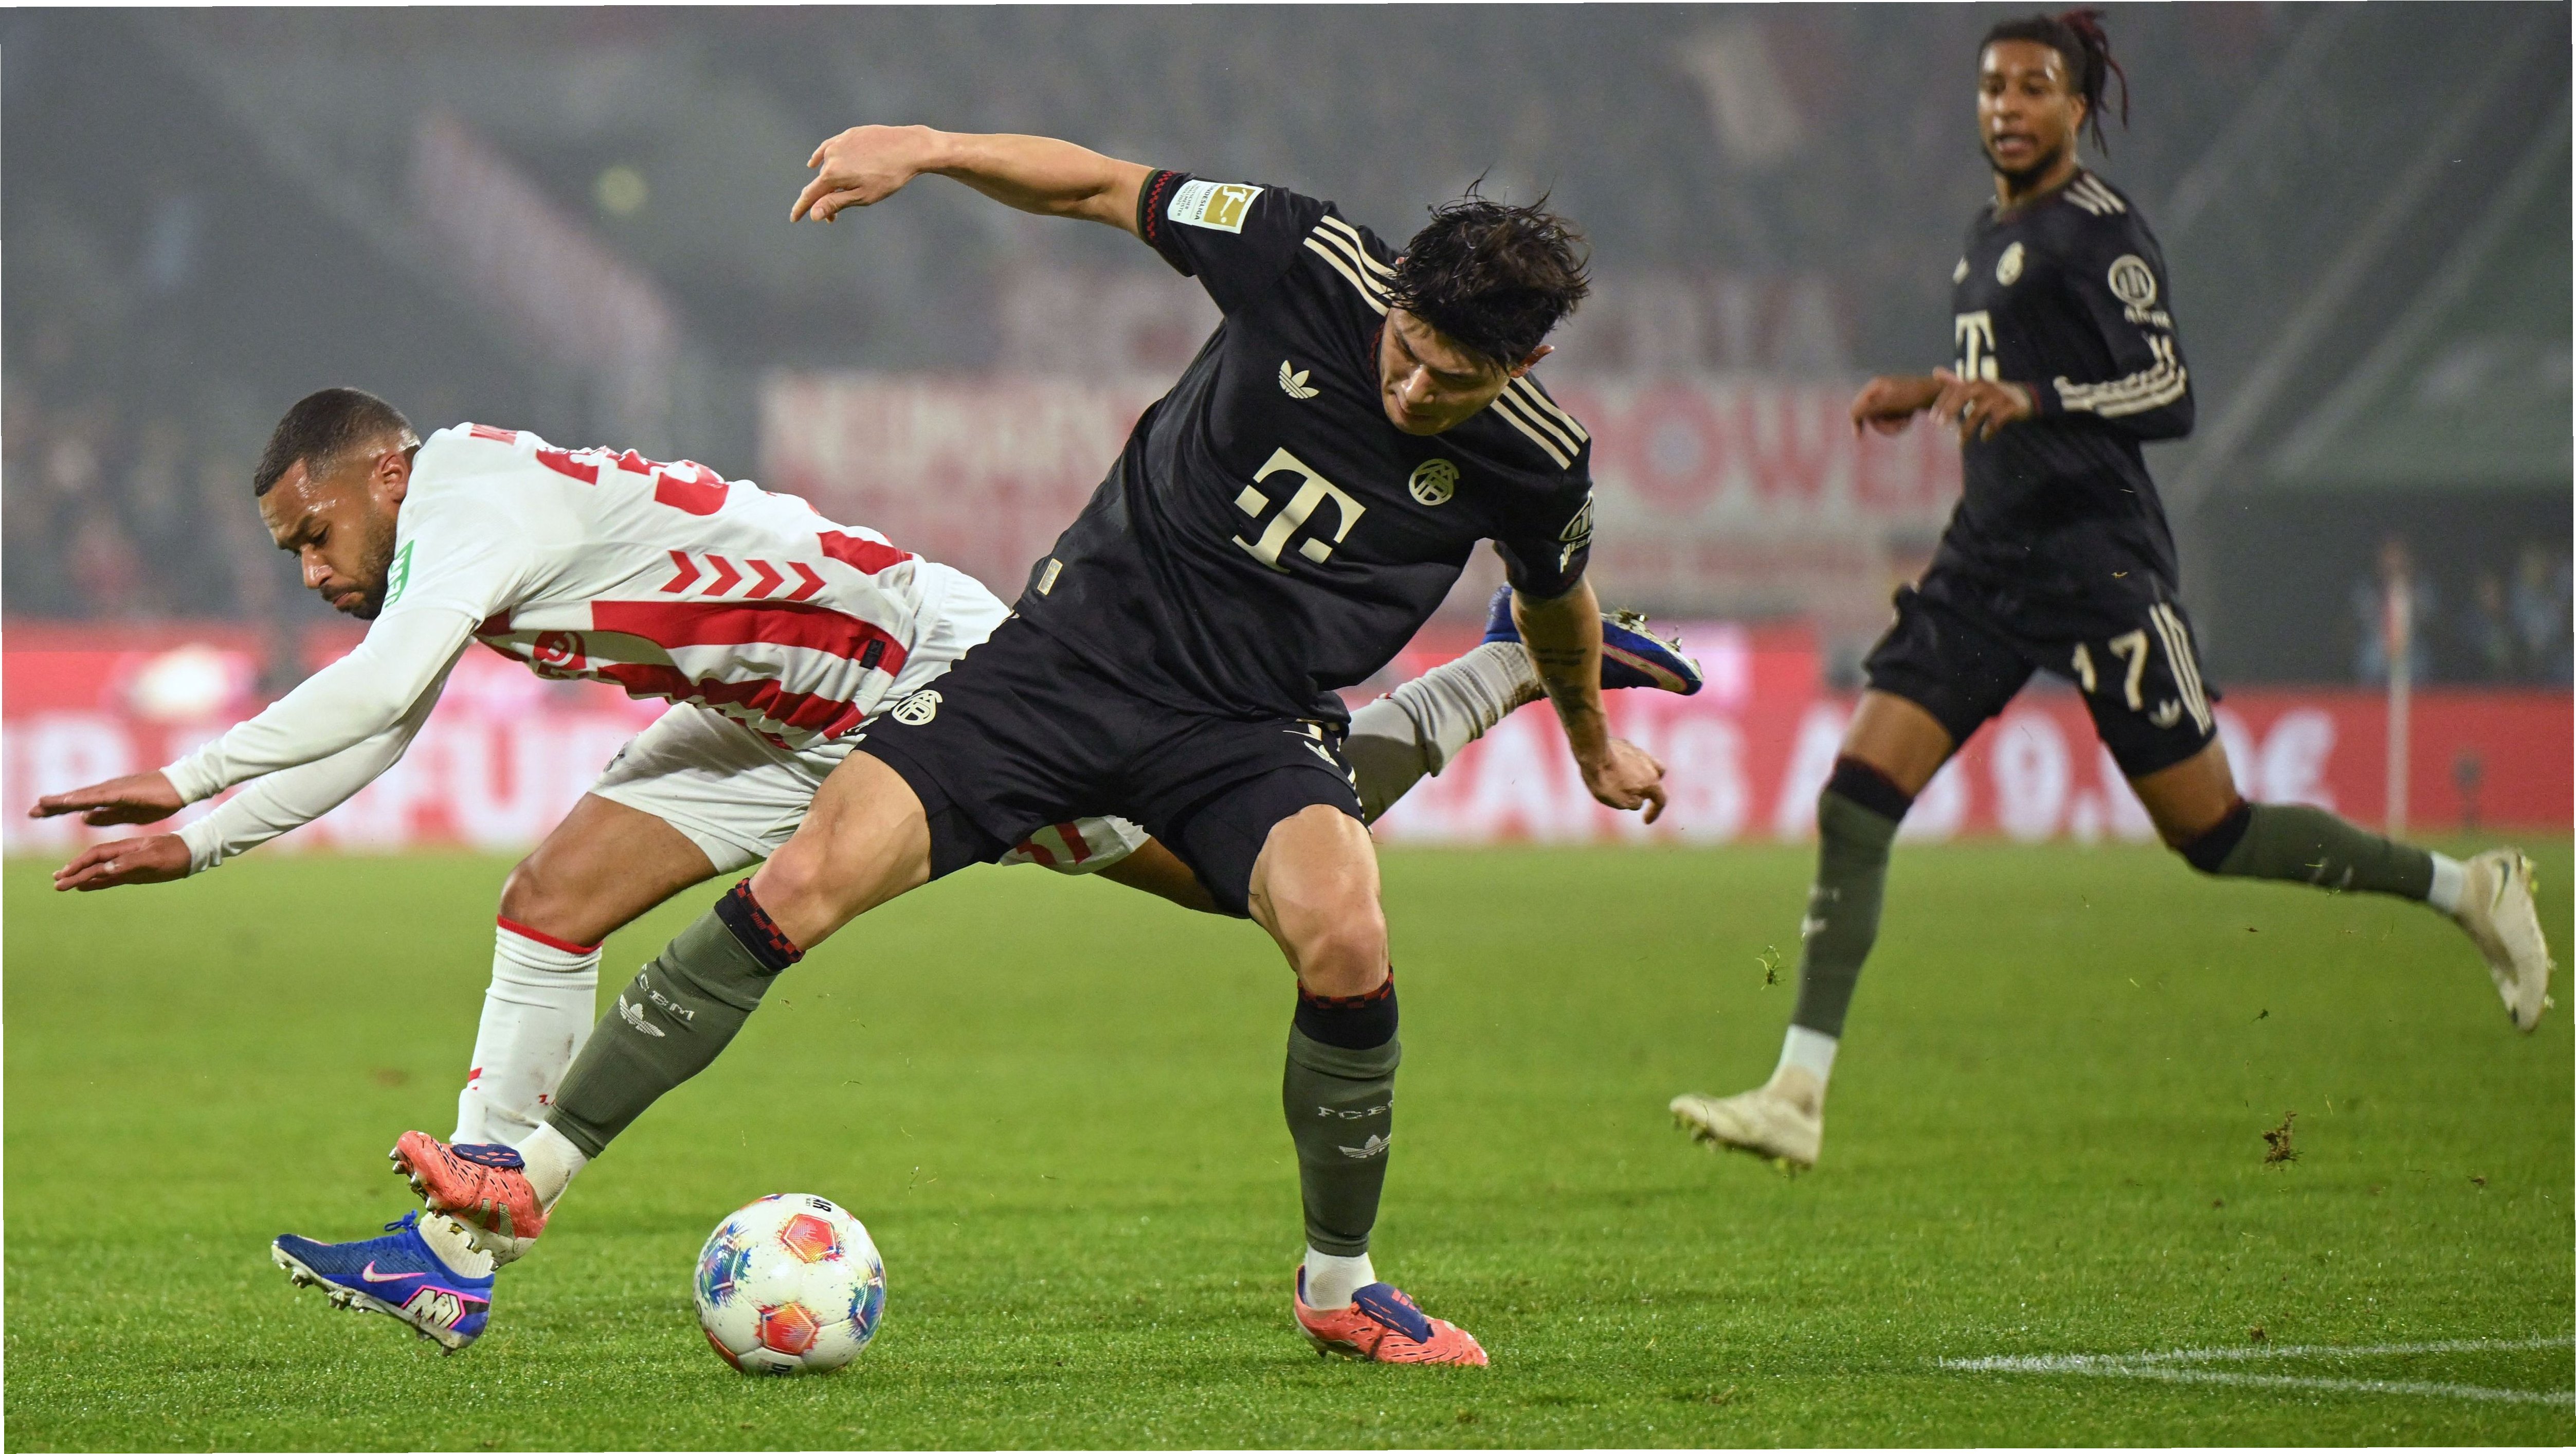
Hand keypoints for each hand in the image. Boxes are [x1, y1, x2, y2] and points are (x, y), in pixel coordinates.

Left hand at [29, 770, 183, 826]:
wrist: (182, 786)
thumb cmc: (159, 799)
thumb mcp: (129, 814)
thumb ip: (107, 816)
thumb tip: (84, 818)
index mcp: (108, 798)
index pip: (78, 804)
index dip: (58, 809)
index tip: (38, 814)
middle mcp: (107, 791)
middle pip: (75, 799)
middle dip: (53, 806)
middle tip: (31, 813)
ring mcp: (115, 789)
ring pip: (83, 796)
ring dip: (62, 801)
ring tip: (42, 805)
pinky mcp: (125, 791)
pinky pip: (100, 796)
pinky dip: (83, 798)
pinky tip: (70, 801)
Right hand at [52, 833, 190, 891]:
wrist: (193, 854)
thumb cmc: (175, 854)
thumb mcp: (154, 858)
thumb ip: (130, 862)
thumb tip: (105, 868)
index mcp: (125, 847)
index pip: (96, 855)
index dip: (79, 864)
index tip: (64, 874)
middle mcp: (123, 855)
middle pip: (93, 863)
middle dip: (74, 872)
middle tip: (56, 883)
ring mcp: (127, 864)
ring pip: (99, 872)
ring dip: (81, 878)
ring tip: (63, 884)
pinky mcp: (134, 873)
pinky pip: (111, 879)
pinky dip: (96, 883)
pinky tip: (84, 887)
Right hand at [792, 125, 938, 222]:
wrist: (910, 147)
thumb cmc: (889, 177)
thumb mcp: (863, 196)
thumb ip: (836, 203)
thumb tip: (813, 214)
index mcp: (833, 174)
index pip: (810, 195)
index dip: (801, 208)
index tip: (794, 219)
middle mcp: (831, 156)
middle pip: (820, 183)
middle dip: (823, 200)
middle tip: (833, 218)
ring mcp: (839, 143)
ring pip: (826, 165)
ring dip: (828, 181)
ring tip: (839, 193)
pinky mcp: (849, 134)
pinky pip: (829, 148)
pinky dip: (821, 157)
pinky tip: (814, 162)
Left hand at [1580, 737, 1667, 823]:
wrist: (1593, 752)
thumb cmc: (1606, 780)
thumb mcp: (1620, 802)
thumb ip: (1634, 803)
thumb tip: (1638, 800)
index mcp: (1652, 782)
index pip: (1661, 800)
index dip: (1655, 812)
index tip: (1646, 821)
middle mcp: (1650, 766)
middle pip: (1657, 780)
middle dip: (1650, 790)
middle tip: (1636, 797)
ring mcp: (1638, 752)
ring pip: (1647, 765)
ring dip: (1642, 775)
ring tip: (1627, 782)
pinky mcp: (1626, 744)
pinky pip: (1631, 757)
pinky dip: (1627, 765)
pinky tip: (1613, 768)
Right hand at [1849, 375, 1943, 436]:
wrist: (1939, 393)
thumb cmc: (1915, 396)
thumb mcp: (1890, 403)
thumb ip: (1870, 408)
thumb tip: (1851, 413)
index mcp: (1875, 386)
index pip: (1857, 406)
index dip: (1856, 421)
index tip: (1859, 437)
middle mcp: (1879, 392)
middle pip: (1869, 417)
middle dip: (1884, 425)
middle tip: (1899, 426)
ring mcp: (1888, 399)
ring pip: (1881, 421)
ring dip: (1894, 425)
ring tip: (1907, 422)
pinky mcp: (1897, 406)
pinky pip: (1891, 420)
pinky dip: (1899, 423)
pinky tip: (1910, 419)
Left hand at [1927, 367, 2034, 441]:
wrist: (2026, 397)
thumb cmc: (1993, 394)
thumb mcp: (1975, 386)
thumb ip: (1955, 381)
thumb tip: (1935, 371)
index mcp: (1975, 382)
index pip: (1954, 389)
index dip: (1941, 403)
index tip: (1932, 419)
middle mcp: (1985, 386)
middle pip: (1963, 394)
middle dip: (1949, 409)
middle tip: (1939, 425)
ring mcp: (1998, 397)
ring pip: (1977, 412)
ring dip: (1966, 429)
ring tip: (1960, 442)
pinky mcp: (2010, 407)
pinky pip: (1995, 422)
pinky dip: (1988, 432)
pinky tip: (1984, 438)